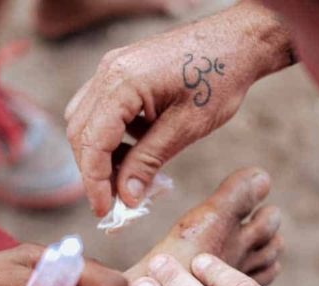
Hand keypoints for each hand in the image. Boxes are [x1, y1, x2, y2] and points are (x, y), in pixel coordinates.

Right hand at [65, 0, 293, 215]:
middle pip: (80, 132)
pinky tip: (134, 150)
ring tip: (127, 177)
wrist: (238, 42)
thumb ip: (149, 161)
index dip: (94, 181)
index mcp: (122, 82)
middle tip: (114, 200)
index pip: (92, 142)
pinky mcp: (119, 73)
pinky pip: (99, 110)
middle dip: (93, 171)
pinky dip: (109, 137)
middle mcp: (108, 72)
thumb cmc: (219, 78)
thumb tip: (126, 197)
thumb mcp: (186, 127)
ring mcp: (111, 69)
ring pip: (85, 122)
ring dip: (99, 155)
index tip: (104, 210)